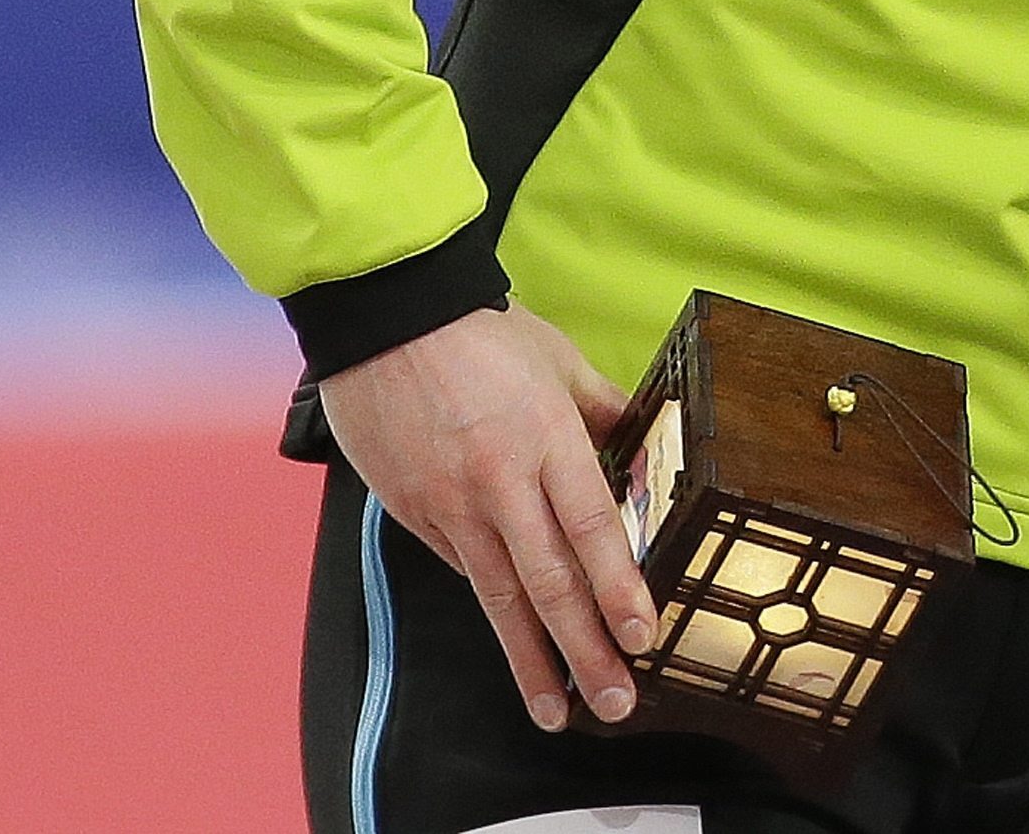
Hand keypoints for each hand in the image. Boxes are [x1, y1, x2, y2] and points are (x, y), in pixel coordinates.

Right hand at [318, 303, 657, 731]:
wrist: (383, 318)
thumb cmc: (481, 332)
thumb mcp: (558, 362)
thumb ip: (603, 412)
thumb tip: (645, 445)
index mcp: (544, 441)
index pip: (590, 530)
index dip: (618, 589)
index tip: (642, 637)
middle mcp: (498, 484)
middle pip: (548, 583)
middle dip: (585, 650)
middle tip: (615, 701)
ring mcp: (451, 506)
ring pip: (499, 597)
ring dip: (532, 659)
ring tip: (558, 710)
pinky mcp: (414, 514)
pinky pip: (463, 569)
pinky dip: (493, 607)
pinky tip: (517, 640)